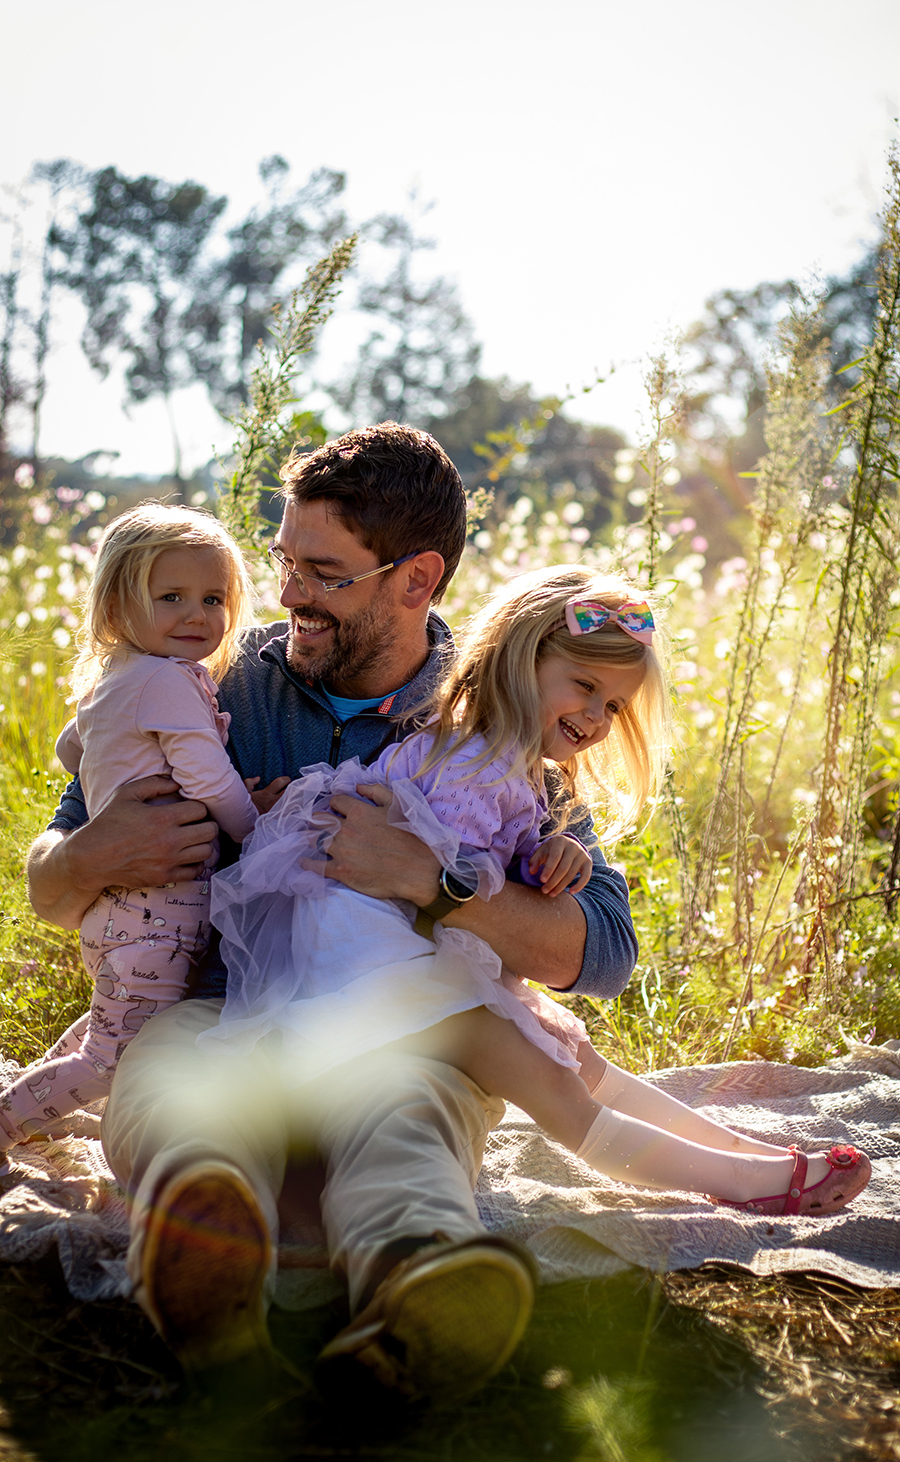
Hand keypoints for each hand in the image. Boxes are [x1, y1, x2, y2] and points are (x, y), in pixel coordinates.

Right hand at [69, 775, 216, 893]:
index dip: (198, 807)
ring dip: (203, 843)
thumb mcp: (127, 794)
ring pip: (206, 852)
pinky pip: (195, 871)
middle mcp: (170, 840)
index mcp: (163, 818)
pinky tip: (186, 856)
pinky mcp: (165, 877)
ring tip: (193, 839)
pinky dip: (196, 863)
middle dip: (206, 824)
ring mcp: (168, 861)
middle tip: (197, 823)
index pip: (201, 810)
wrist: (92, 857)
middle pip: (209, 831)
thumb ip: (155, 784)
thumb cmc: (109, 822)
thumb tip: (177, 783)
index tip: (190, 809)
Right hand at [244, 775, 290, 813]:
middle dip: (292, 788)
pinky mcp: (278, 817)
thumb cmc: (244, 805)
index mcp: (266, 794)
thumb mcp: (244, 792)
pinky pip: (289, 812)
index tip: (287, 780)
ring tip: (294, 796)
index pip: (280, 782)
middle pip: (289, 792)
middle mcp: (273, 801)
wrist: (244, 822)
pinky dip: (292, 808)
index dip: (286, 779)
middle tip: (292, 787)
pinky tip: (291, 806)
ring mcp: (277, 810)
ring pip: (291, 802)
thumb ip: (250, 782)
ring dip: (294, 798)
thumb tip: (258, 778)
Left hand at [318, 782, 440, 904]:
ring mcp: (341, 851)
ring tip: (310, 840)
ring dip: (312, 838)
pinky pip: (316, 866)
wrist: (418, 869)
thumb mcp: (398, 804)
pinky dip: (307, 863)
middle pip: (319, 820)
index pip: (335, 801)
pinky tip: (303, 862)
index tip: (337, 810)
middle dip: (318, 820)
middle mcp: (346, 829)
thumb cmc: (412, 836)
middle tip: (319, 824)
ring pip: (314, 840)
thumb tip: (357, 787)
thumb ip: (376, 791)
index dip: (335, 805)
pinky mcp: (341, 871)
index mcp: (359, 811)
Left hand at [528, 836, 592, 896]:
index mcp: (560, 841)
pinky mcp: (588, 862)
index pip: (555, 857)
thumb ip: (535, 860)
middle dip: (553, 881)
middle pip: (563, 867)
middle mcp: (573, 847)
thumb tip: (531, 872)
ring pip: (572, 874)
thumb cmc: (551, 850)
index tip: (542, 881)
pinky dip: (579, 885)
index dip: (549, 870)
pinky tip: (571, 892)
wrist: (568, 844)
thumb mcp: (542, 852)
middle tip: (544, 891)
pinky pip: (586, 876)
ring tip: (552, 894)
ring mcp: (582, 854)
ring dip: (561, 886)